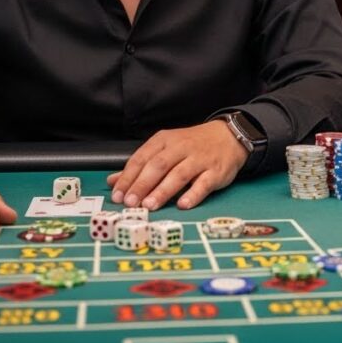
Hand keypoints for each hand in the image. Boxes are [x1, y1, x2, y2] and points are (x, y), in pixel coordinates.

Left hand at [107, 121, 247, 210]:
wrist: (227, 136)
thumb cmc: (192, 145)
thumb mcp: (165, 149)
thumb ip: (140, 166)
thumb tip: (113, 181)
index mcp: (164, 141)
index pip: (141, 158)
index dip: (128, 177)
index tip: (117, 195)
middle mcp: (181, 148)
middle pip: (158, 165)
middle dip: (142, 184)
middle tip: (130, 202)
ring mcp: (199, 159)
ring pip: (179, 174)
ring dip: (163, 191)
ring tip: (150, 205)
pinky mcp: (216, 171)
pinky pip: (203, 183)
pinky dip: (193, 194)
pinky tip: (183, 205)